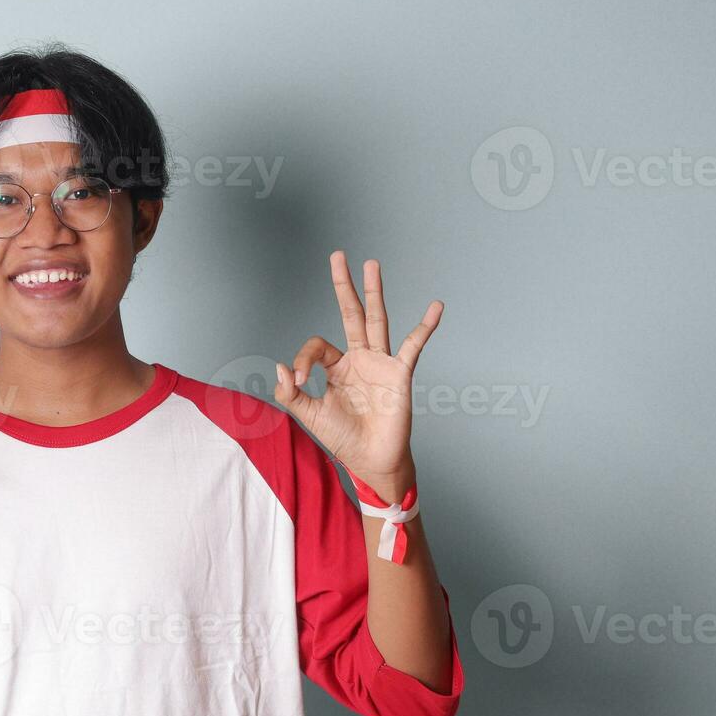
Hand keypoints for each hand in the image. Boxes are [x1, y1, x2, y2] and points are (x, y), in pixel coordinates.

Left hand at [273, 251, 441, 498]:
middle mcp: (359, 358)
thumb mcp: (307, 415)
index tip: (299, 378)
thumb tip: (280, 367)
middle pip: (351, 314)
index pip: (317, 345)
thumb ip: (289, 393)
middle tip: (338, 255)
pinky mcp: (399, 374)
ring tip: (371, 264)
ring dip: (374, 292)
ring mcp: (381, 363)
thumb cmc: (342, 437)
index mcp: (336, 367)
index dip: (304, 357)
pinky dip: (425, 327)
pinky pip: (413, 346)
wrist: (370, 460)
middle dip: (344, 285)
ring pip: (376, 320)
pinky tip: (435, 307)